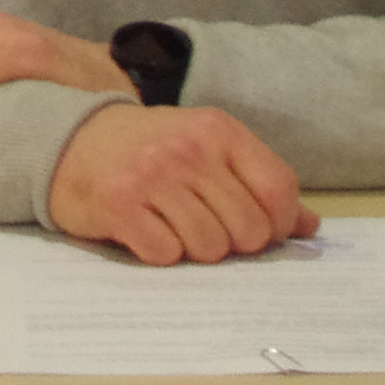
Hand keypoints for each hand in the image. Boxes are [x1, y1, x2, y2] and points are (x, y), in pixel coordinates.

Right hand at [45, 102, 314, 265]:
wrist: (74, 140)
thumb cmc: (154, 150)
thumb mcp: (209, 151)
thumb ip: (259, 183)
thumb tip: (310, 227)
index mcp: (219, 130)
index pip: (279, 191)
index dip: (279, 225)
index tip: (260, 230)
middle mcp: (188, 148)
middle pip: (248, 230)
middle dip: (234, 242)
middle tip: (207, 226)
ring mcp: (152, 175)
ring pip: (210, 248)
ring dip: (196, 249)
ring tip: (174, 225)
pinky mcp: (119, 204)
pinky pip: (166, 255)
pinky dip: (160, 252)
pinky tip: (147, 229)